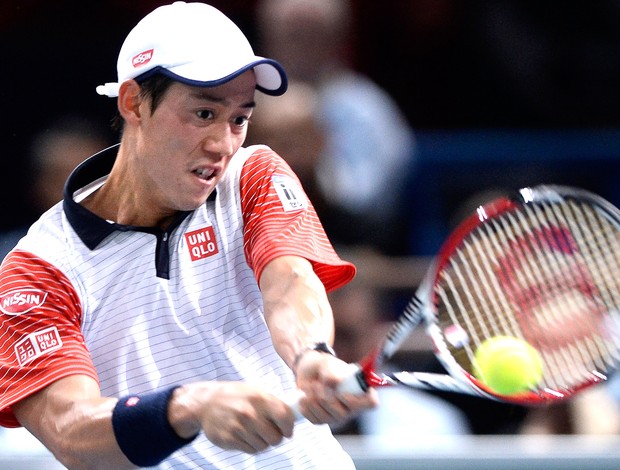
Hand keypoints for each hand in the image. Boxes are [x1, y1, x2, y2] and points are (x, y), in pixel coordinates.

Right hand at [170, 382, 295, 453]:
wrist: (206, 402)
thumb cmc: (236, 396)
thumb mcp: (255, 391)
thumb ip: (274, 403)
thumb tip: (296, 414)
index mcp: (259, 398)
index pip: (285, 417)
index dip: (290, 426)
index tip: (288, 429)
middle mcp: (249, 413)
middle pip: (276, 438)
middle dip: (277, 437)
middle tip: (272, 432)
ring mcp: (238, 427)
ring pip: (264, 446)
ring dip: (264, 442)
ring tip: (256, 432)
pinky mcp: (229, 439)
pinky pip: (250, 450)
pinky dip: (252, 445)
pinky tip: (247, 435)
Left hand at [294, 350, 378, 423]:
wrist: (309, 372)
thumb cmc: (324, 366)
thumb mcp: (327, 363)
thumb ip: (330, 372)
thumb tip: (334, 383)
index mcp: (361, 391)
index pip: (371, 403)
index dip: (358, 400)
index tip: (342, 392)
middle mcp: (353, 407)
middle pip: (343, 414)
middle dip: (325, 398)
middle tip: (317, 384)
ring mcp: (338, 416)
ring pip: (327, 418)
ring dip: (314, 401)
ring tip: (309, 387)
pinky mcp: (323, 420)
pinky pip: (315, 420)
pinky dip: (307, 408)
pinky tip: (304, 398)